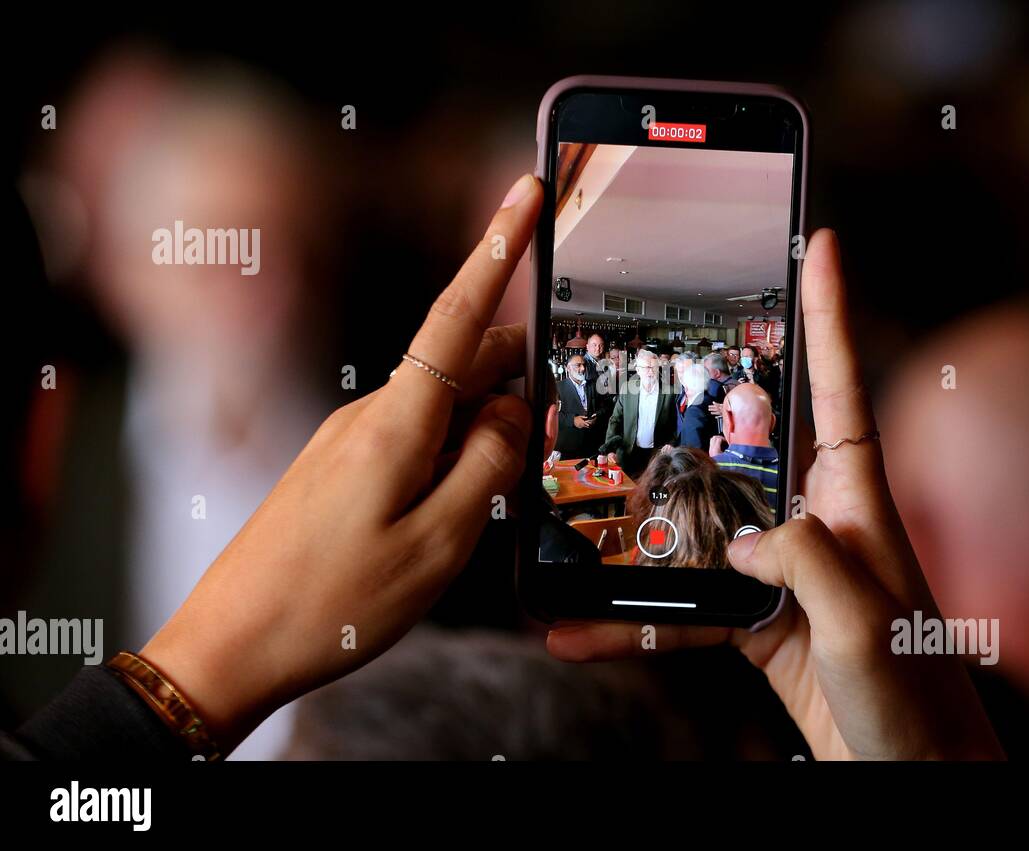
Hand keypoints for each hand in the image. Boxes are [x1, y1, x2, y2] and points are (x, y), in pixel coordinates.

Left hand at [141, 174, 542, 749]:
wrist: (229, 647)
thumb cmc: (331, 604)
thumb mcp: (438, 545)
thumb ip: (489, 468)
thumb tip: (513, 413)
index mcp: (397, 423)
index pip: (460, 314)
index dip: (499, 248)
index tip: (525, 192)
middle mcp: (370, 416)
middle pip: (462, 364)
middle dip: (516, 377)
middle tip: (550, 431)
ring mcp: (351, 440)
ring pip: (443, 408)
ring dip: (485, 432)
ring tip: (499, 499)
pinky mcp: (341, 468)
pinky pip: (416, 440)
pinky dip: (453, 458)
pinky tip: (458, 511)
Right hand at [547, 229, 1003, 760]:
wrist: (913, 776)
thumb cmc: (916, 700)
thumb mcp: (865, 623)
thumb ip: (805, 560)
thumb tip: (740, 538)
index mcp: (857, 504)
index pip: (840, 389)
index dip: (828, 314)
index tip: (816, 243)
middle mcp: (818, 524)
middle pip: (742, 451)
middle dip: (687, 414)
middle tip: (637, 375)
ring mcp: (783, 573)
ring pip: (695, 537)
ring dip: (634, 547)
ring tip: (568, 547)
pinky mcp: (758, 622)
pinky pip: (686, 608)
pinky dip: (637, 622)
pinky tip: (584, 630)